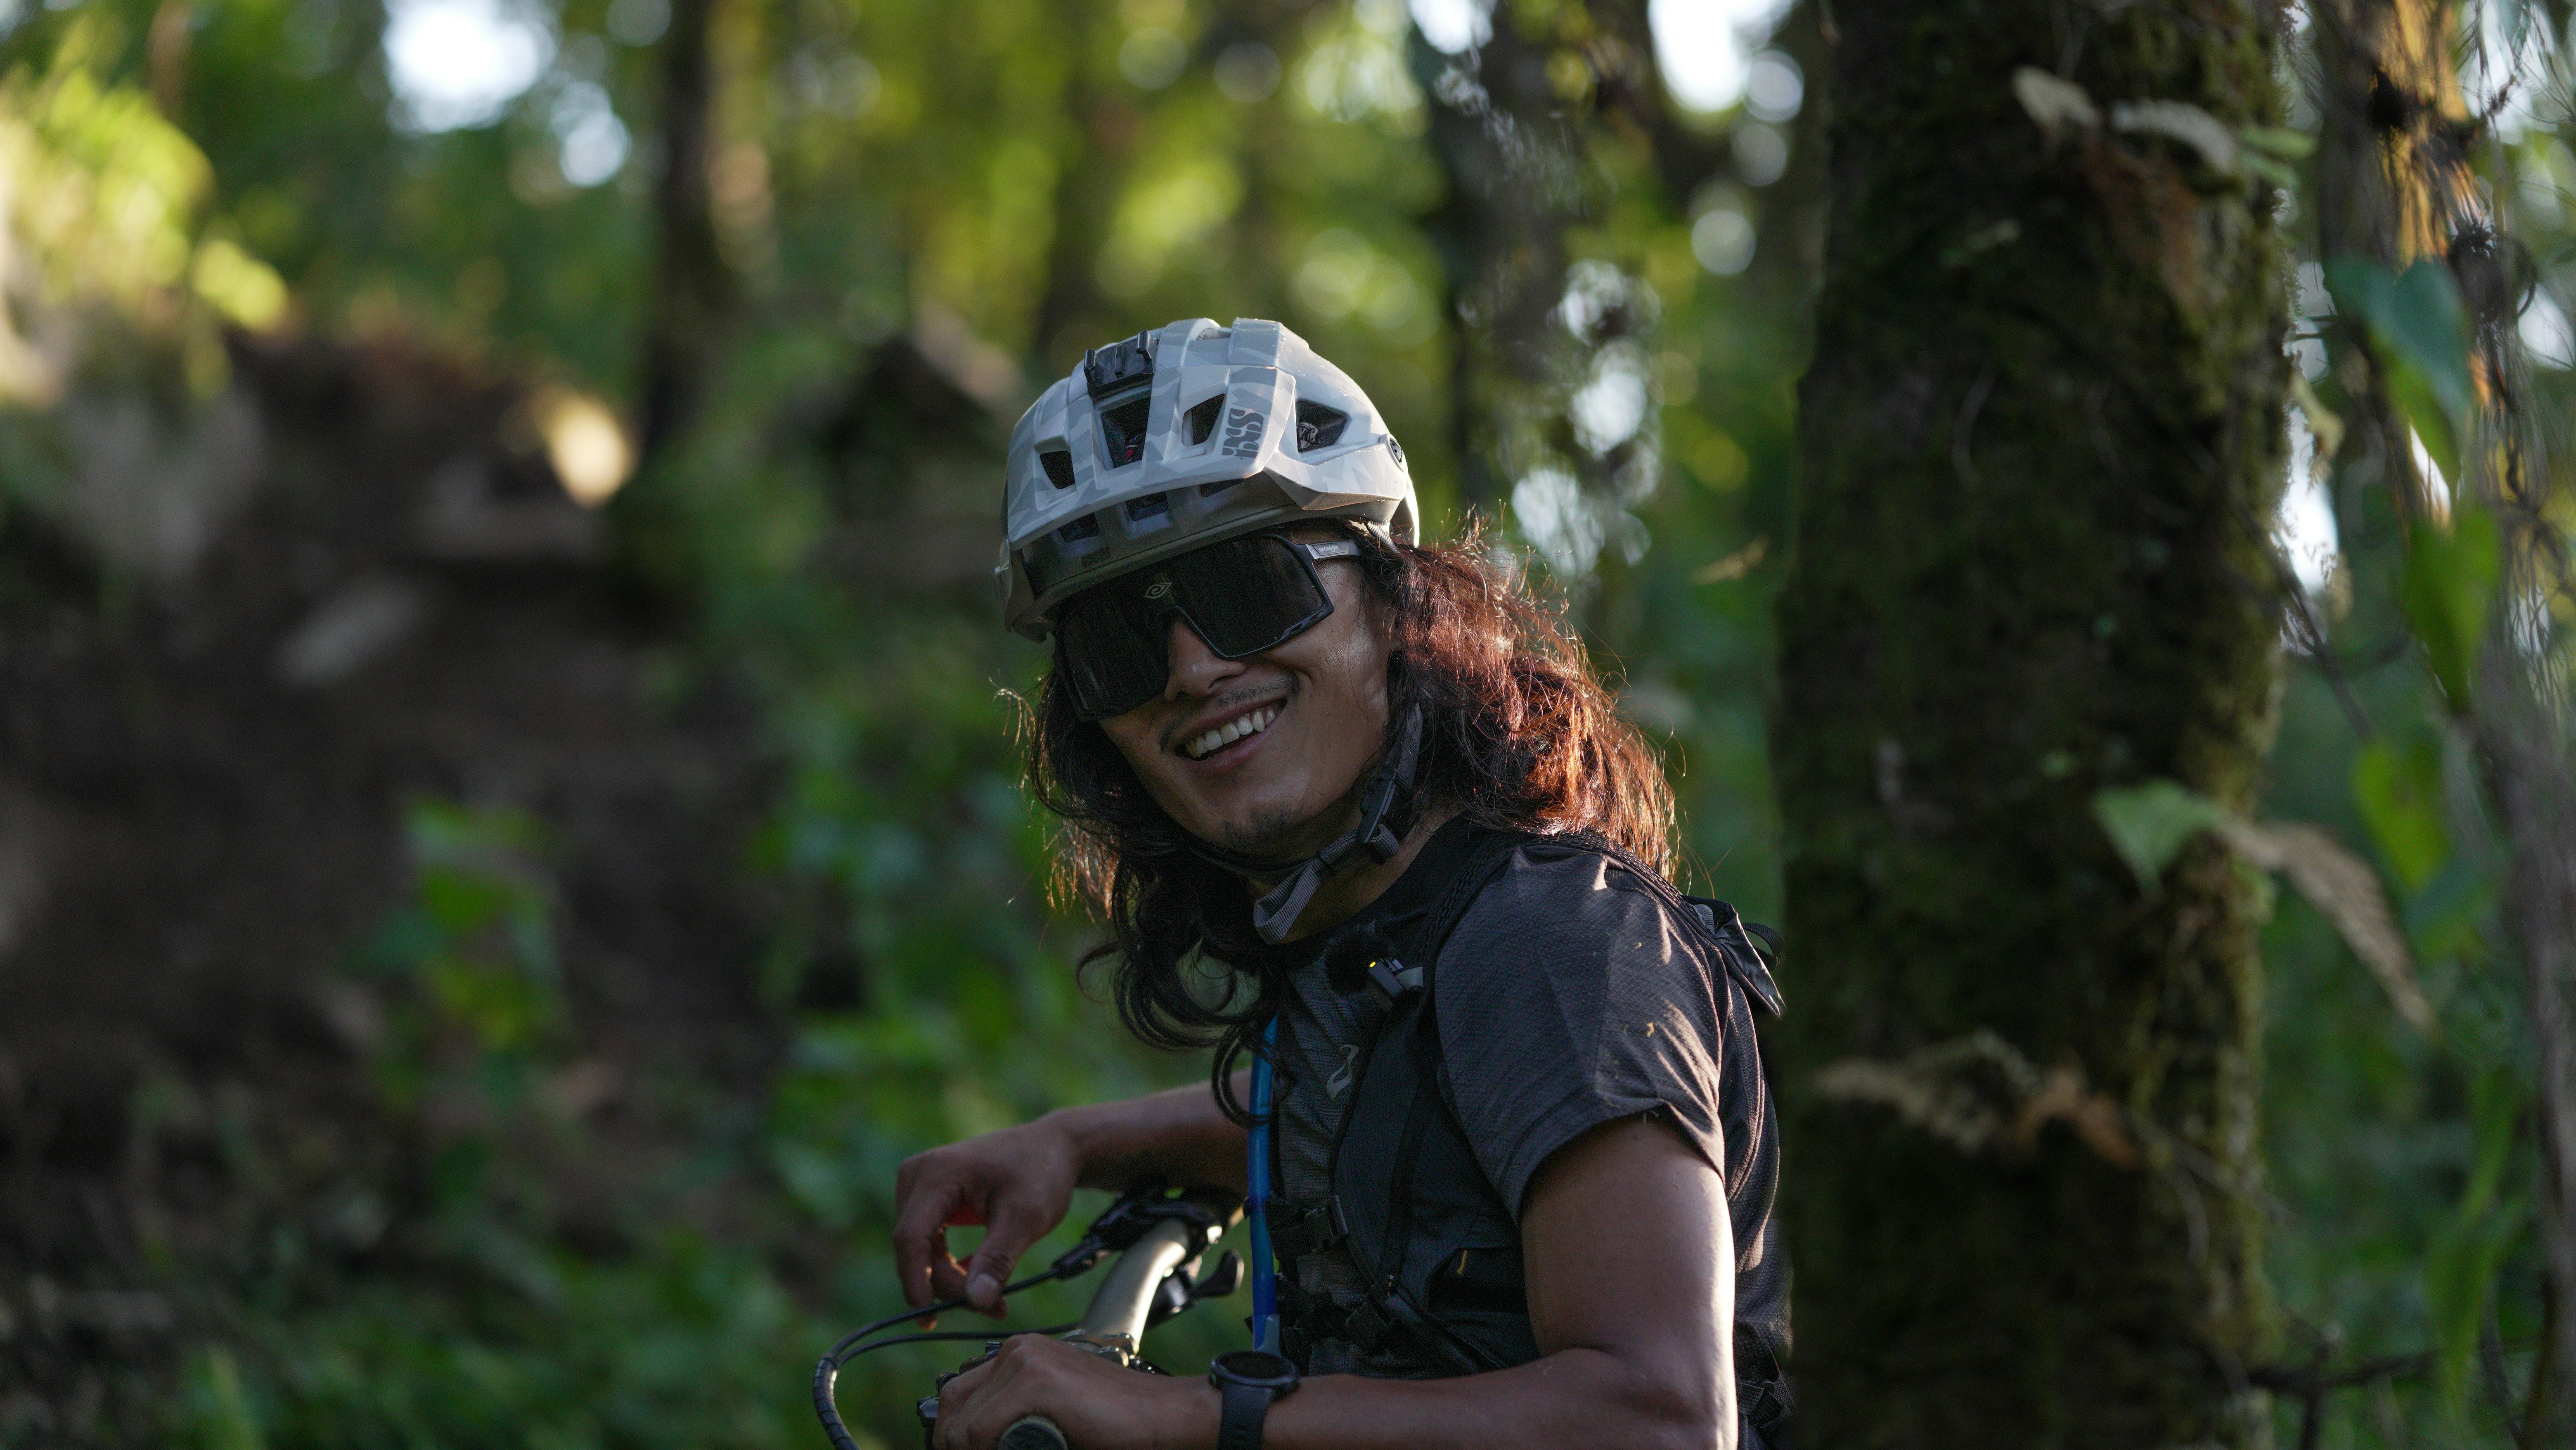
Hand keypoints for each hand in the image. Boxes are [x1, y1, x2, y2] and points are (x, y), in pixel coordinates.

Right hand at [894, 1116, 1081, 1316]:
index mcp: (937, 1173)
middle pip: (915, 1248)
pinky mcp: (931, 1200)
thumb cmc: (1042, 1173)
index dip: (917, 1282)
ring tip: (995, 1299)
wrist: (1054, 1148)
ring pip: (921, 1252)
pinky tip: (981, 1278)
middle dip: (948, 1284)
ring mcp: (921, 1186)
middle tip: (994, 1307)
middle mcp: (918, 1176)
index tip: (932, 1320)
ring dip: (951, 1280)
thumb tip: (977, 1303)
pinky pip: (929, 1244)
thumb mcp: (1026, 1217)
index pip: (910, 1237)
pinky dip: (953, 1267)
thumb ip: (998, 1259)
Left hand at [932, 1335, 1214, 1449]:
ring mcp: (1026, 1361)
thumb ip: (1014, 1416)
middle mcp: (1018, 1350)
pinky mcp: (1036, 1381)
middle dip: (952, 1441)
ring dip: (971, 1449)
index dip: (952, 1433)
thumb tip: (971, 1440)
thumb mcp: (1053, 1412)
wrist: (1165, 1416)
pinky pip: (982, 1430)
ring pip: (964, 1423)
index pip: (959, 1394)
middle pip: (953, 1403)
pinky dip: (987, 1449)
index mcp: (1022, 1354)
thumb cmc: (1115, 1424)